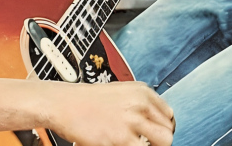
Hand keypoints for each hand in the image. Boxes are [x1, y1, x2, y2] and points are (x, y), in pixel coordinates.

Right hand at [45, 81, 173, 145]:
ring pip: (163, 143)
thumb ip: (140, 105)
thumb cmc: (87, 100)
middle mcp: (140, 105)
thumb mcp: (121, 92)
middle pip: (168, 132)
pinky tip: (119, 145)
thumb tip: (157, 122)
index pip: (168, 115)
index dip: (161, 128)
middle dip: (159, 142)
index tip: (153, 134)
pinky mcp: (119, 140)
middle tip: (145, 143)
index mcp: (142, 92)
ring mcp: (131, 123)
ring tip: (132, 144)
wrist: (63, 104)